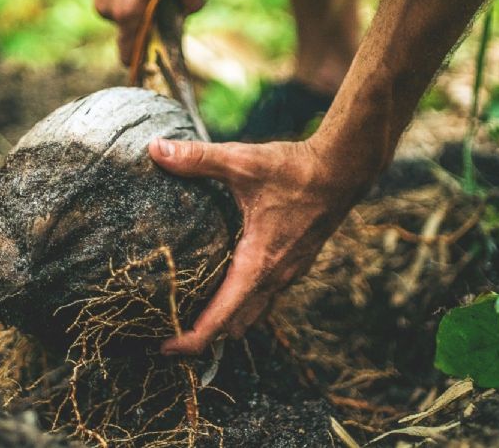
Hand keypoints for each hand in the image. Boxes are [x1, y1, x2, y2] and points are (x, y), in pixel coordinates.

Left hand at [148, 137, 376, 354]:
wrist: (343, 170)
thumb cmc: (294, 170)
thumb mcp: (241, 162)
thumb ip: (197, 159)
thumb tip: (155, 149)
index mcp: (258, 264)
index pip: (221, 319)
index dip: (191, 340)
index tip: (164, 348)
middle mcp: (275, 277)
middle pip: (235, 325)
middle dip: (204, 334)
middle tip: (168, 328)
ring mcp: (288, 273)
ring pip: (253, 312)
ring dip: (226, 320)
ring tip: (192, 313)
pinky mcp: (295, 264)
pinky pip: (266, 296)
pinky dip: (243, 301)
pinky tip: (226, 282)